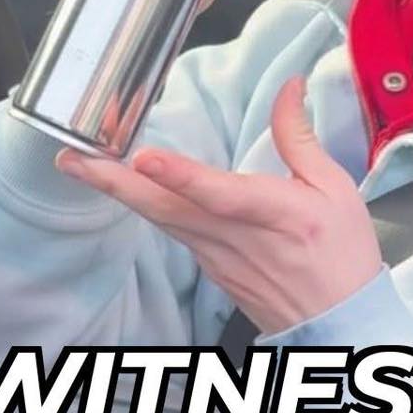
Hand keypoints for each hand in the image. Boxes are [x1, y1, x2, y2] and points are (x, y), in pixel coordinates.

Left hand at [54, 77, 382, 335]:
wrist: (338, 322)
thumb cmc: (341, 252)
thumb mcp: (334, 188)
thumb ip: (299, 137)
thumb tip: (287, 89)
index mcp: (275, 213)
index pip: (220, 195)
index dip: (181, 176)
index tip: (144, 158)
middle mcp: (235, 239)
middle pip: (166, 209)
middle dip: (115, 183)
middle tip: (71, 159)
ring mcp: (216, 258)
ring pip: (161, 220)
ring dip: (119, 192)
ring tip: (80, 164)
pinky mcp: (209, 268)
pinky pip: (172, 230)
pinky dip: (146, 205)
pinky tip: (127, 186)